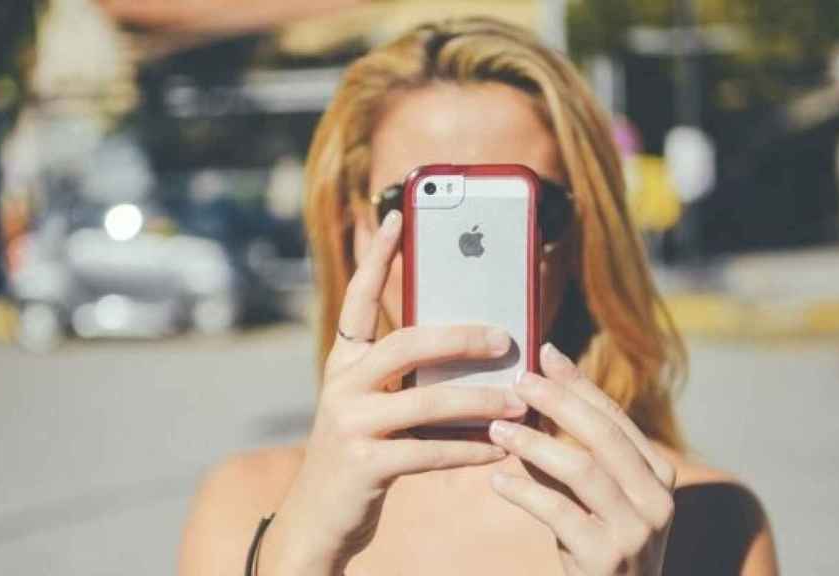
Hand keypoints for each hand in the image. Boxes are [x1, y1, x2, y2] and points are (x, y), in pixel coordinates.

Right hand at [259, 209, 527, 575]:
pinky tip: (498, 446)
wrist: (320, 517)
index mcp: (343, 361)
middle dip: (461, 337)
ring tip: (518, 401)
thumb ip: (409, 377)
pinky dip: (470, 448)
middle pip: (406, 343)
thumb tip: (477, 354)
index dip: (377, 257)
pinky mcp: (365, 464)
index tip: (396, 216)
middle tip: (504, 338)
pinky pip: (431, 451)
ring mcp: (349, 423)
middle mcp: (341, 384)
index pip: (359, 299)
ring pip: (427, 400)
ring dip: (481, 401)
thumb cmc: (361, 451)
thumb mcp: (373, 405)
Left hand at [487, 343, 676, 574]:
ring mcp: (636, 531)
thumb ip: (571, 454)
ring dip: (534, 444)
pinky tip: (498, 481)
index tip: (544, 354)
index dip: (578, 383)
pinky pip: (559, 513)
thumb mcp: (595, 498)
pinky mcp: (606, 559)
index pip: (615, 417)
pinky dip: (525, 492)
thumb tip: (530, 398)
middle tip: (518, 383)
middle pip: (603, 435)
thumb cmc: (598, 547)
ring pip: (582, 470)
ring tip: (496, 429)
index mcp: (658, 475)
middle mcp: (657, 499)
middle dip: (558, 402)